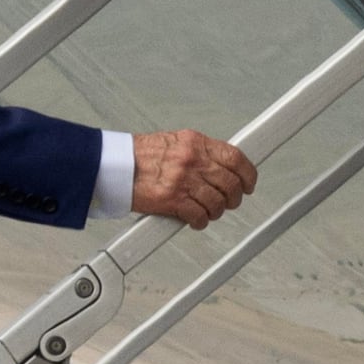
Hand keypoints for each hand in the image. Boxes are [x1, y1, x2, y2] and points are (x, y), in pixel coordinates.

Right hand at [131, 129, 257, 229]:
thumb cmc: (141, 155)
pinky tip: (195, 219)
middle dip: (234, 197)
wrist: (114, 165)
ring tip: (208, 211)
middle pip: (230, 183)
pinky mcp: (172, 200)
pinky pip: (199, 216)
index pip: (235, 157)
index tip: (249, 182)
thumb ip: (199, 153)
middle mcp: (192, 159)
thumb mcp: (175, 142)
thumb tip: (221, 166)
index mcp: (195, 142)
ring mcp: (183, 180)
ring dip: (217, 211)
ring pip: (217, 202)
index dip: (248, 173)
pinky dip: (201, 221)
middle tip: (229, 201)